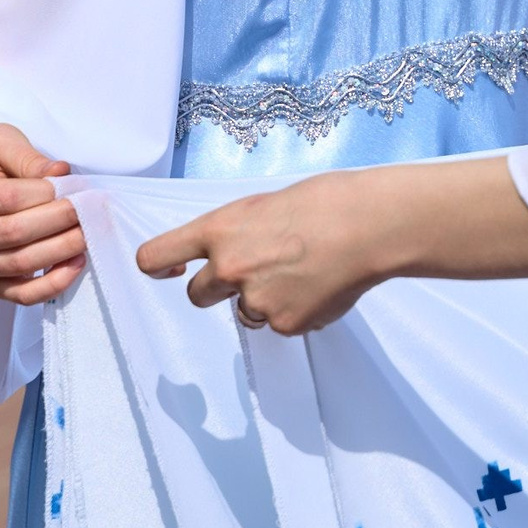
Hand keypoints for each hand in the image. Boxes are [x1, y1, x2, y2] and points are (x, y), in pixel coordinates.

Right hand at [0, 124, 84, 305]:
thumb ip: (26, 154)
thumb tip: (60, 172)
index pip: (8, 199)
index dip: (47, 194)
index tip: (76, 186)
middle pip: (14, 233)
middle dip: (59, 221)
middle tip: (91, 209)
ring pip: (19, 264)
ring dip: (61, 249)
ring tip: (89, 232)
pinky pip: (20, 295)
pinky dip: (52, 284)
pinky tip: (76, 263)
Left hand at [135, 155, 527, 334]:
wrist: (372, 225)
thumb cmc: (327, 202)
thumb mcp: (266, 205)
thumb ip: (237, 231)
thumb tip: (226, 255)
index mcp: (220, 229)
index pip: (155, 256)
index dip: (157, 266)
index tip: (164, 270)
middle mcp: (228, 268)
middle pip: (197, 293)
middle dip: (221, 287)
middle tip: (259, 268)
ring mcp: (255, 301)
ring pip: (244, 311)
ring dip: (263, 299)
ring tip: (304, 272)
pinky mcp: (285, 325)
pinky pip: (279, 325)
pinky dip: (296, 311)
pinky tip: (321, 286)